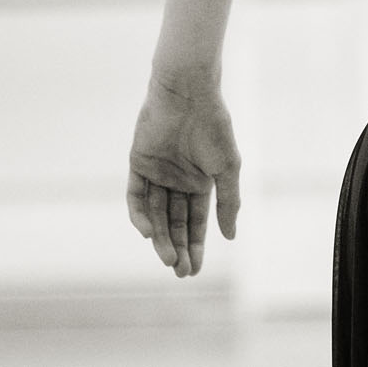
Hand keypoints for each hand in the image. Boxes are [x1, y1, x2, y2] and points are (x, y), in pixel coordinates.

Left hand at [126, 73, 239, 276]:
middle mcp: (177, 181)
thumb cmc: (214, 127)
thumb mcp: (227, 168)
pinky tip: (147, 232)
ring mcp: (157, 173)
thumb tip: (230, 237)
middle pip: (174, 223)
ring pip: (156, 214)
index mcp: (200, 182)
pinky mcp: (138, 164)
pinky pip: (136, 197)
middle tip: (180, 273)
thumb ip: (228, 202)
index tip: (196, 270)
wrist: (189, 94)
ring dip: (160, 238)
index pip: (195, 221)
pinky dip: (140, 216)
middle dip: (177, 248)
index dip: (195, 245)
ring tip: (168, 259)